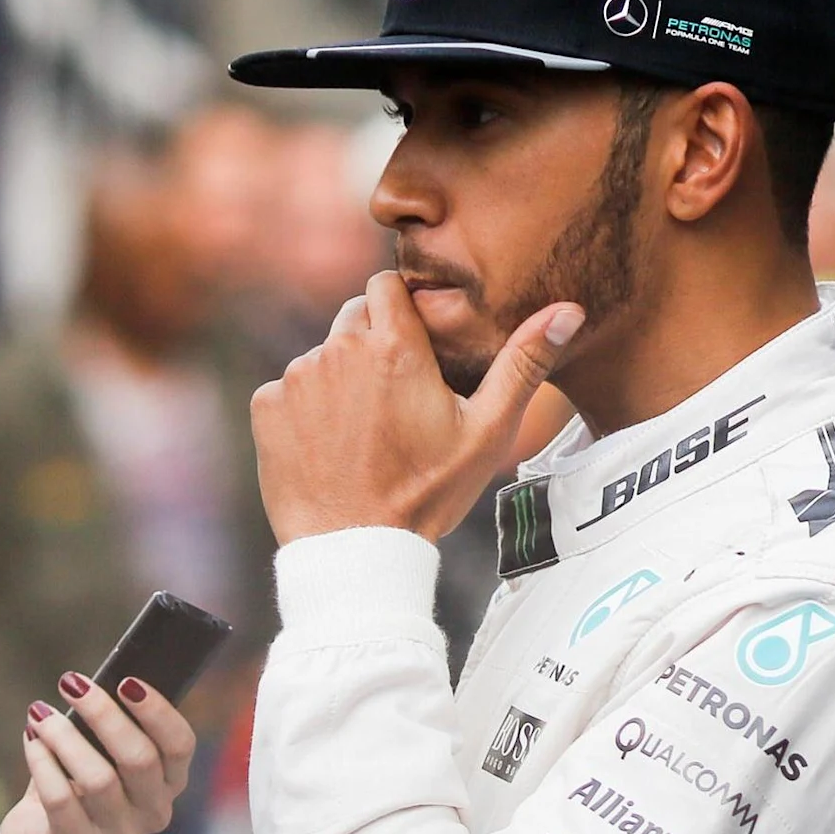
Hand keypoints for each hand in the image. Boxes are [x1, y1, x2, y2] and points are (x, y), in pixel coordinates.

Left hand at [0, 672, 197, 833]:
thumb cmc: (73, 790)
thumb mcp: (102, 760)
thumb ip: (109, 731)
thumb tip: (92, 685)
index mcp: (168, 785)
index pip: (180, 745)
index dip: (158, 712)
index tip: (126, 682)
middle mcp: (152, 813)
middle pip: (140, 759)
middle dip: (104, 715)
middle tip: (71, 683)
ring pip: (99, 779)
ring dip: (65, 737)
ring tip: (39, 713)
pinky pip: (61, 800)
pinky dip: (43, 763)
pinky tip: (31, 740)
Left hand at [251, 270, 581, 543]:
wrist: (355, 547)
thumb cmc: (428, 491)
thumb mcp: (489, 431)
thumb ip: (524, 363)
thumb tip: (569, 311)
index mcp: (395, 348)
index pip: (387, 286)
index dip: (403, 308)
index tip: (418, 341)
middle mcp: (338, 350)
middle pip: (354, 316)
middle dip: (375, 341)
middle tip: (400, 395)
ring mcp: (296, 377)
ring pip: (324, 354)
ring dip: (342, 376)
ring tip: (367, 429)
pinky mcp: (266, 405)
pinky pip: (290, 388)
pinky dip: (309, 408)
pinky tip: (333, 445)